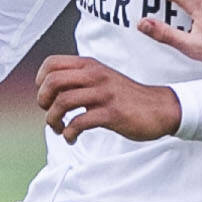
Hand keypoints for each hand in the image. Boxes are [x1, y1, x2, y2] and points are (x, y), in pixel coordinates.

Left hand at [35, 56, 180, 143]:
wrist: (160, 108)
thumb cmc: (127, 96)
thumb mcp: (102, 79)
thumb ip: (80, 79)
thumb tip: (50, 91)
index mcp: (90, 65)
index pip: (52, 63)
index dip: (41, 81)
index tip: (46, 97)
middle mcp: (95, 76)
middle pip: (53, 82)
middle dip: (43, 101)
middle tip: (49, 113)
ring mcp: (104, 94)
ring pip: (63, 103)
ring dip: (53, 120)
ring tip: (59, 129)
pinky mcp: (111, 114)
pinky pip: (79, 122)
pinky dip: (69, 133)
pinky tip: (72, 138)